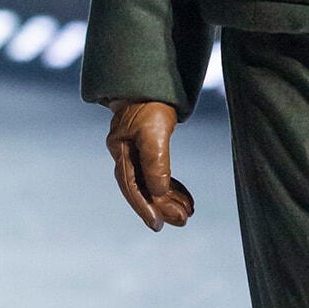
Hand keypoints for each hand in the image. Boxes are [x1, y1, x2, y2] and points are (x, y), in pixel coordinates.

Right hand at [106, 101, 194, 231]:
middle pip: (143, 188)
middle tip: (183, 222)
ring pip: (152, 183)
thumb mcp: (154, 133)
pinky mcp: (148, 148)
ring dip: (169, 200)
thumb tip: (159, 192)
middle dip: (163, 207)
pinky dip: (172, 187)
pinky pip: (159, 173)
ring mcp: (135, 152)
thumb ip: (155, 163)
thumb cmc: (151, 105)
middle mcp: (125, 154)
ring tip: (187, 214)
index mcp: (121, 151)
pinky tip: (183, 199)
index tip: (158, 225)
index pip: (132, 187)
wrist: (150, 82)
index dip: (145, 207)